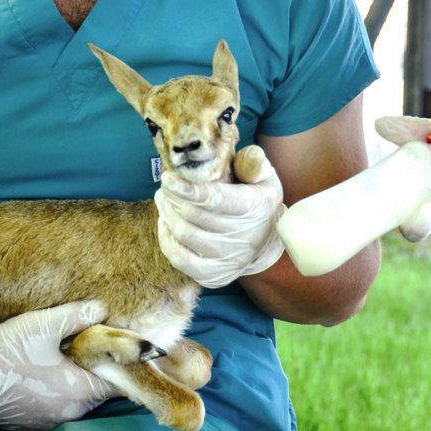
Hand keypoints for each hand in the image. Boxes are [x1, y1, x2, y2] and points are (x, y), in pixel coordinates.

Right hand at [0, 300, 116, 430]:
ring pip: (79, 403)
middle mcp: (70, 413)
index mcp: (79, 391)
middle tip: (90, 349)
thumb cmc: (2, 350)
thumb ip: (78, 315)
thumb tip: (103, 309)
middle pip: (101, 393)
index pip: (119, 383)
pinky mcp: (32, 428)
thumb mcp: (42, 325)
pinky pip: (57, 412)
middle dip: (98, 372)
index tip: (118, 350)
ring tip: (66, 361)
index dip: (122, 365)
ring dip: (78, 385)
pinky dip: (58, 397)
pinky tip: (45, 378)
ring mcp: (50, 424)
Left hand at [155, 145, 285, 287]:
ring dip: (167, 214)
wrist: (266, 242)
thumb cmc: (258, 202)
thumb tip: (247, 154)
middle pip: (193, 216)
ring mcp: (229, 260)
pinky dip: (166, 240)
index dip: (188, 190)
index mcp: (254, 208)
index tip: (168, 179)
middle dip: (172, 197)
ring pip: (184, 235)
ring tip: (164, 200)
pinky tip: (166, 224)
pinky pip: (180, 259)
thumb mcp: (264, 178)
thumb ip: (253, 162)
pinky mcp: (215, 276)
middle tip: (166, 186)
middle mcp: (244, 237)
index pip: (216, 200)